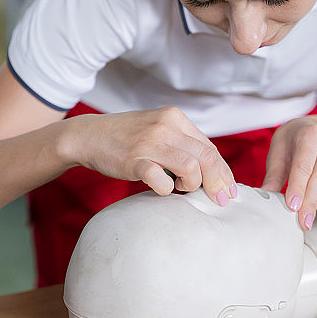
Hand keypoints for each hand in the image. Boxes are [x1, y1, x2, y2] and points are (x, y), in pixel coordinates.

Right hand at [62, 107, 236, 205]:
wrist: (88, 135)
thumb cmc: (126, 138)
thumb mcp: (157, 130)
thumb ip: (182, 144)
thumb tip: (211, 170)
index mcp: (175, 118)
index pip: (210, 147)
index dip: (223, 172)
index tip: (228, 190)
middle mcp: (165, 126)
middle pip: (207, 158)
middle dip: (219, 183)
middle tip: (220, 200)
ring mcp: (149, 143)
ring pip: (191, 169)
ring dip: (191, 185)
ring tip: (180, 187)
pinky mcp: (134, 161)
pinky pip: (162, 181)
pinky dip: (167, 190)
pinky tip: (161, 188)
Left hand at [262, 117, 316, 229]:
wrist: (313, 126)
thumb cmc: (293, 140)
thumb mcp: (279, 149)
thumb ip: (274, 173)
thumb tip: (266, 196)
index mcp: (310, 136)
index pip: (303, 165)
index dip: (297, 186)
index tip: (292, 206)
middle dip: (312, 202)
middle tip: (304, 223)